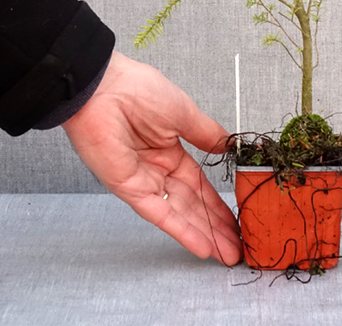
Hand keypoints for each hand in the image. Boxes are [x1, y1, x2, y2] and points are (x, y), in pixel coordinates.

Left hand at [61, 50, 241, 264]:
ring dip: (203, 234)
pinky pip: (159, 213)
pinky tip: (201, 245)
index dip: (217, 202)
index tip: (237, 218)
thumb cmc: (139, 90)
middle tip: (237, 247)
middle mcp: (157, 169)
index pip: (199, 184)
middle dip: (215, 226)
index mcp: (170, 149)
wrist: (103, 89)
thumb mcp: (184, 112)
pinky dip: (180, 229)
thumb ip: (206, 134)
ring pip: (180, 213)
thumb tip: (228, 147)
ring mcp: (143, 181)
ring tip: (227, 253)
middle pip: (192, 204)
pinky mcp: (129, 189)